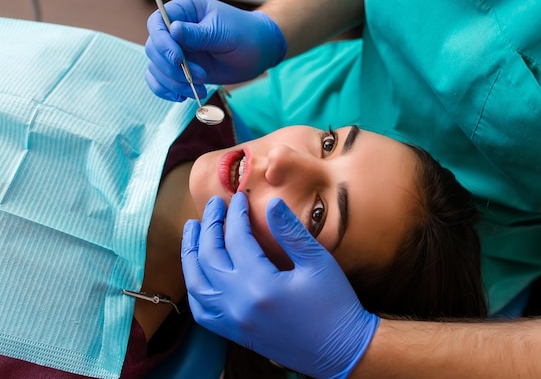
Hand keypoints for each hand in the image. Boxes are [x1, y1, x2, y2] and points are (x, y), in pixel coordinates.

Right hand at [145, 0, 286, 101]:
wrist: (259, 52)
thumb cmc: (246, 34)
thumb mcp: (224, 33)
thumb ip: (198, 34)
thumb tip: (173, 31)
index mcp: (185, 10)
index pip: (157, 23)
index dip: (162, 42)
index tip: (177, 59)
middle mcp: (175, 30)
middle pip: (154, 49)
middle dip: (172, 68)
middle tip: (199, 77)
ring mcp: (177, 50)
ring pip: (156, 68)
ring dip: (173, 83)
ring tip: (199, 89)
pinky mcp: (181, 69)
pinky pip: (161, 80)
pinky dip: (167, 90)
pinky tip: (183, 96)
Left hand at [181, 193, 378, 377]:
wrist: (340, 351)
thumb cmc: (334, 304)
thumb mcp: (318, 262)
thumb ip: (290, 231)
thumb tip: (271, 203)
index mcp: (261, 285)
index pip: (236, 240)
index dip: (236, 215)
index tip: (238, 198)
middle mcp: (239, 305)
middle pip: (209, 258)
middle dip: (210, 226)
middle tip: (214, 205)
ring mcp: (234, 323)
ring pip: (196, 285)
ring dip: (191, 254)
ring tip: (193, 230)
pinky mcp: (235, 334)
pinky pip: (202, 311)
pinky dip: (194, 287)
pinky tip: (198, 271)